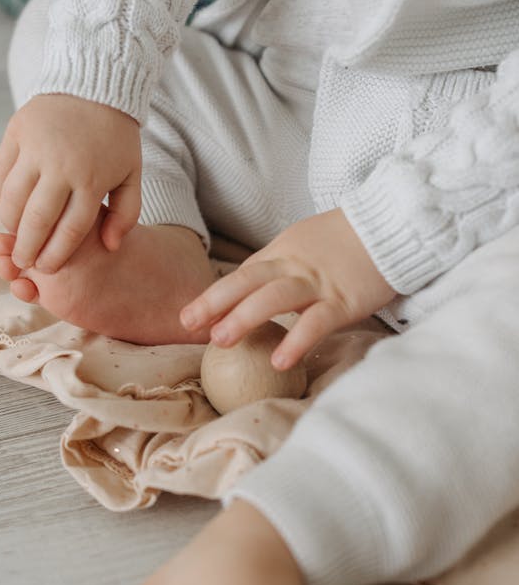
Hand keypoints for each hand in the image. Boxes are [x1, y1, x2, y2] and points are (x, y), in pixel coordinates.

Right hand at [0, 94, 141, 272]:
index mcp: (91, 180)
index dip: (56, 255)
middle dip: (27, 248)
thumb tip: (110, 246)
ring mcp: (35, 148)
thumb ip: (126, 213)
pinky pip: (0, 175)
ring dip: (10, 224)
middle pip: (37, 220)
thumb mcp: (132, 174)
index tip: (47, 269)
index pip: (69, 231)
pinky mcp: (16, 132)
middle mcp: (61, 166)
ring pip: (12, 199)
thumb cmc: (115, 137)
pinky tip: (7, 207)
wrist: (95, 84)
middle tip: (22, 262)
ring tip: (15, 235)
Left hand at [180, 207, 395, 368]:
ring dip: (244, 318)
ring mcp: (318, 283)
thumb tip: (255, 296)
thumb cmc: (351, 241)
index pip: (242, 275)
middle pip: (247, 281)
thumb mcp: (308, 247)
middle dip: (214, 303)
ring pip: (273, 298)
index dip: (214, 296)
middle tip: (188, 325)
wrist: (396, 224)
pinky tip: (279, 360)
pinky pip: (316, 322)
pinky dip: (297, 340)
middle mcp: (294, 265)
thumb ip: (282, 268)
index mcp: (283, 253)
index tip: (189, 317)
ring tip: (219, 341)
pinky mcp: (344, 300)